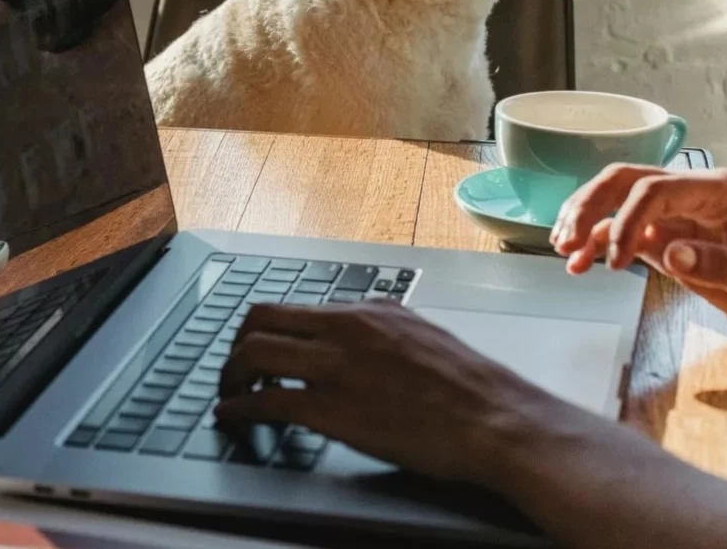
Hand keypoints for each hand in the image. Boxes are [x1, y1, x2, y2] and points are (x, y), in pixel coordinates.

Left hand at [214, 302, 574, 486]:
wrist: (498, 420)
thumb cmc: (472, 388)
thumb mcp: (423, 335)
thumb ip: (383, 328)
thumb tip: (360, 328)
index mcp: (369, 312)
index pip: (292, 306)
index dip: (262, 329)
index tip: (253, 347)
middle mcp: (347, 329)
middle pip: (260, 319)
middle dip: (235, 346)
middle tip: (232, 370)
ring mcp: (338, 367)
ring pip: (254, 354)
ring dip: (230, 376)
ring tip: (228, 394)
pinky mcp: (334, 409)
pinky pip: (267, 401)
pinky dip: (239, 408)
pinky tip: (233, 418)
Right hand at [553, 165, 726, 335]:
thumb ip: (719, 264)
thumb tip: (670, 252)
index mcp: (718, 191)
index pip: (654, 189)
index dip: (627, 220)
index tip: (617, 261)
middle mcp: (690, 194)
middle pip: (624, 182)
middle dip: (589, 206)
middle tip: (566, 240)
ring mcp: (674, 213)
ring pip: (614, 200)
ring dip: (584, 220)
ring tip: (564, 250)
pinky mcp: (664, 236)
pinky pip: (620, 230)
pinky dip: (596, 243)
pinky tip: (579, 264)